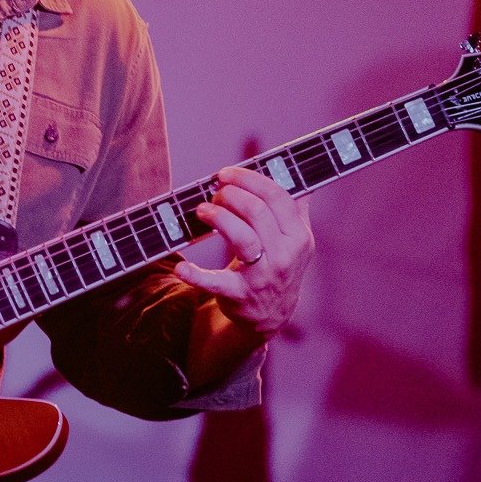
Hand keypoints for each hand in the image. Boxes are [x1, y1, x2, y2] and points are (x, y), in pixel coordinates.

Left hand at [173, 164, 313, 339]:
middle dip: (230, 195)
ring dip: (217, 217)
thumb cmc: (276, 264)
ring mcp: (263, 277)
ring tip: (202, 211)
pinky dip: (196, 276)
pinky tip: (181, 269)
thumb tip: (289, 166)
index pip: (278, 197)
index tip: (226, 174)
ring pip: (242, 238)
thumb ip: (292, 205)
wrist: (270, 315)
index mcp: (299, 236)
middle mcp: (285, 256)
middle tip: (215, 194)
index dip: (249, 179)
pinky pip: (216, 283)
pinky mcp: (239, 295)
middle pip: (258, 212)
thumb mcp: (293, 238)